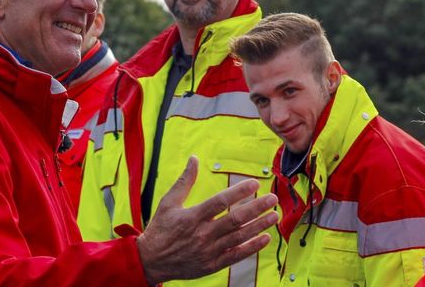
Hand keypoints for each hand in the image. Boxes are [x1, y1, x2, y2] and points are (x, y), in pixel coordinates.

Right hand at [136, 156, 277, 285]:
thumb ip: (185, 181)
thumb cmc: (160, 230)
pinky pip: (236, 255)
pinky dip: (252, 247)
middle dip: (256, 208)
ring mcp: (209, 251)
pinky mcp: (212, 264)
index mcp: (192, 217)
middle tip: (272, 199)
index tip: (254, 183)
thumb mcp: (168, 202)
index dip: (239, 192)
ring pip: (240, 237)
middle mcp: (202, 234)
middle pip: (235, 220)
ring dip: (259, 226)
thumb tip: (194, 159)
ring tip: (274, 216)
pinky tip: (265, 238)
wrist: (150, 261)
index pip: (220, 202)